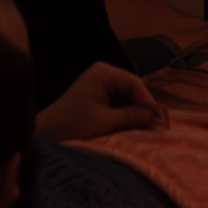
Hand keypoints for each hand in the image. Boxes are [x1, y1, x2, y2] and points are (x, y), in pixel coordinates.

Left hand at [36, 62, 164, 142]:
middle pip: (133, 90)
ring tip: (147, 131)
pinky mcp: (100, 98)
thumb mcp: (105, 122)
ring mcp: (102, 85)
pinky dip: (127, 117)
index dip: (147, 101)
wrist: (47, 135)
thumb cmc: (72, 125)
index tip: (159, 120)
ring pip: (128, 99)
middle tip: (157, 129)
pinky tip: (133, 128)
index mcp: (103, 72)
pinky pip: (121, 105)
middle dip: (143, 109)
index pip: (133, 83)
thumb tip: (157, 116)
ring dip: (136, 114)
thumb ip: (132, 117)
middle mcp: (104, 74)